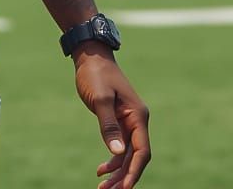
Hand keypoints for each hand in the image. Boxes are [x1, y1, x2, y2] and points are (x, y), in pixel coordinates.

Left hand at [74, 46, 150, 188]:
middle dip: (124, 177)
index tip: (124, 188)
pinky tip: (101, 170)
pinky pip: (120, 146)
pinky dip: (112, 159)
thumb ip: (108, 125)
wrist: (91, 56)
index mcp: (137, 116)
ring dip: (117, 172)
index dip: (134, 171)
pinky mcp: (119, 120)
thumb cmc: (95, 74)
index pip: (142, 151)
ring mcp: (129, 121)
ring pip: (127, 154)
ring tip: (102, 187)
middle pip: (135, 157)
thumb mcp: (99, 98)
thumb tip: (116, 152)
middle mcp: (137, 121)